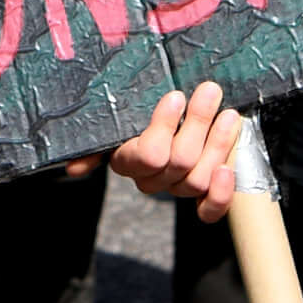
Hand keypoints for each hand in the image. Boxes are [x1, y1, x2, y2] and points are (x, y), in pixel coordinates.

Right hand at [111, 82, 248, 222]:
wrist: (183, 111)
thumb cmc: (149, 108)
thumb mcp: (124, 113)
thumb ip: (98, 142)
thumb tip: (74, 169)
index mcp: (129, 160)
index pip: (148, 156)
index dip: (163, 128)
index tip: (175, 96)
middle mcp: (153, 178)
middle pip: (180, 163)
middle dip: (198, 124)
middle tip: (209, 92)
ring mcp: (179, 187)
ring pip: (197, 180)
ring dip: (218, 144)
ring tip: (228, 114)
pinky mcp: (205, 194)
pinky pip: (209, 209)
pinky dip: (220, 195)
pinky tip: (226, 171)